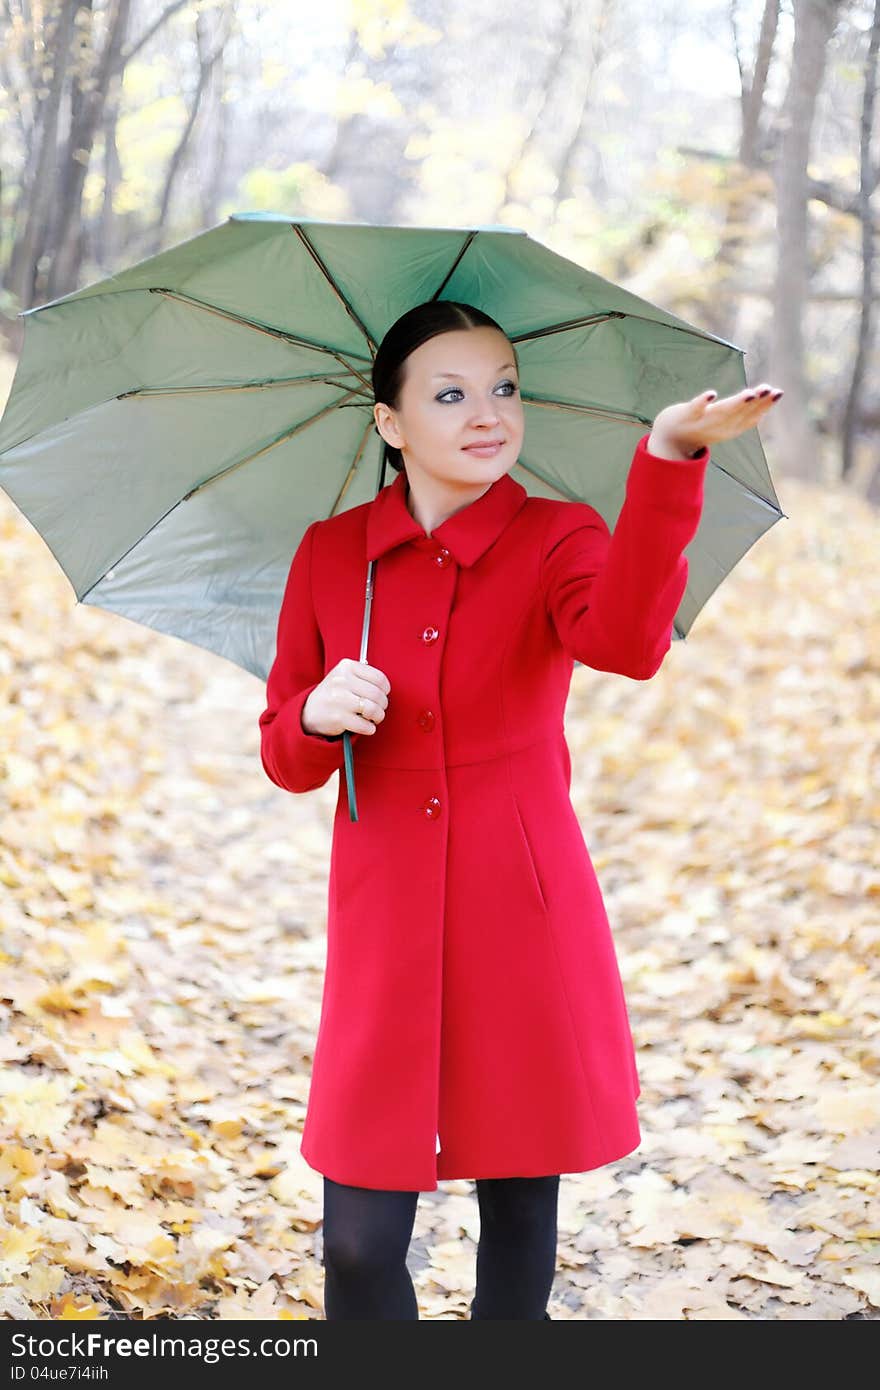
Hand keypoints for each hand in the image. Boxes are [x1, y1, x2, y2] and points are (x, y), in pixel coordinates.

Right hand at [301, 658, 390, 737]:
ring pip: (373, 709)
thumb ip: (364, 677)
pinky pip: (365, 726)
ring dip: (378, 717)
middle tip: (378, 710)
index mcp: (346, 667)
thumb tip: (385, 689)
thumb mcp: (344, 676)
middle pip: (377, 695)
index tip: (382, 695)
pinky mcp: (339, 718)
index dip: (385, 690)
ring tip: (373, 718)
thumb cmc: (334, 694)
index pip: (379, 678)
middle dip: (382, 705)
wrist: (309, 712)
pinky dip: (369, 728)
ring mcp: (339, 699)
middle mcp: (342, 681)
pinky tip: (365, 726)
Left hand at [648, 383, 783, 459]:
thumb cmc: (700, 425)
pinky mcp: (686, 415)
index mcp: (729, 428)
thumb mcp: (724, 421)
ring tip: (750, 393)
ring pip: (722, 412)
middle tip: (770, 391)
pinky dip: (703, 402)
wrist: (669, 438)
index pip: (751, 416)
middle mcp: (718, 427)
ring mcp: (702, 421)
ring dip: (736, 403)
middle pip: (740, 413)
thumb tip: (763, 397)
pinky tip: (711, 394)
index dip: (765, 405)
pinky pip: (695, 409)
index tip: (779, 393)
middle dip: (756, 402)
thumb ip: (742, 411)